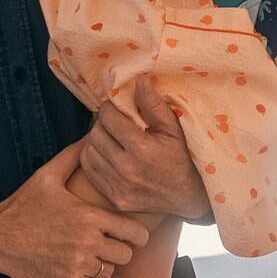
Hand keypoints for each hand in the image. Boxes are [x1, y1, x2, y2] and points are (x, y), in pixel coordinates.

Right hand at [0, 141, 148, 277]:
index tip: (135, 234)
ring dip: (105, 264)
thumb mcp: (46, 177)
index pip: (134, 232)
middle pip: (126, 255)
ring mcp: (77, 265)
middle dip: (121, 249)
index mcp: (88, 217)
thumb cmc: (23, 206)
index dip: (138, 233)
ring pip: (110, 271)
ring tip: (92, 254)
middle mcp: (87, 243)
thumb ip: (72, 156)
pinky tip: (80, 266)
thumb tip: (90, 136)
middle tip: (111, 243)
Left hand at [80, 78, 209, 217]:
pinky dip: (93, 157)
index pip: (108, 118)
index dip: (109, 107)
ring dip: (96, 140)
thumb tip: (138, 79)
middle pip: (95, 134)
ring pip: (89, 150)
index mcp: (142, 149)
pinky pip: (89, 170)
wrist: (188, 195)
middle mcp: (127, 169)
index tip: (116, 107)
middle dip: (102, 123)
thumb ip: (152, 104)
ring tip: (110, 137)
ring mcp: (119, 186)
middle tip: (113, 121)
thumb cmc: (181, 156)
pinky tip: (107, 153)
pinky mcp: (114, 197)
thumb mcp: (173, 127)